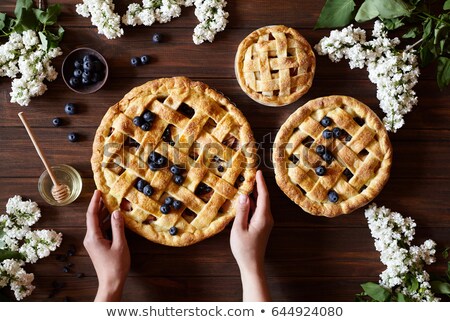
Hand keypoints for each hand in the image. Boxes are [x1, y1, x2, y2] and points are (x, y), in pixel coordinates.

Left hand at [83, 190, 129, 301]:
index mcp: (93, 237)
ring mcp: (93, 242)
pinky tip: (113, 217)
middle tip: (107, 193)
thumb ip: (118, 227)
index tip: (98, 191)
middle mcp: (90, 238)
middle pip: (93, 218)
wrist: (111, 283)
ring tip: (111, 202)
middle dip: (99, 205)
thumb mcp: (120, 245)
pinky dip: (106, 222)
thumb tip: (117, 212)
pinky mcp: (97, 245)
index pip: (92, 215)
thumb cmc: (116, 266)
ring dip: (103, 213)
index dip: (95, 202)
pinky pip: (100, 229)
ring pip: (97, 223)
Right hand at [230, 170, 273, 300]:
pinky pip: (259, 210)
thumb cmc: (244, 248)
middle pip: (264, 198)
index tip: (258, 172)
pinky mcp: (262, 226)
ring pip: (261, 204)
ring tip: (248, 183)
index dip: (261, 183)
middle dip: (258, 186)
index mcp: (263, 217)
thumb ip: (242, 211)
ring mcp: (265, 222)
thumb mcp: (239, 228)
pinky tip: (246, 200)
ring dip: (255, 194)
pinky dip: (253, 203)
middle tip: (252, 174)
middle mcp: (267, 218)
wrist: (252, 264)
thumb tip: (243, 195)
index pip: (263, 196)